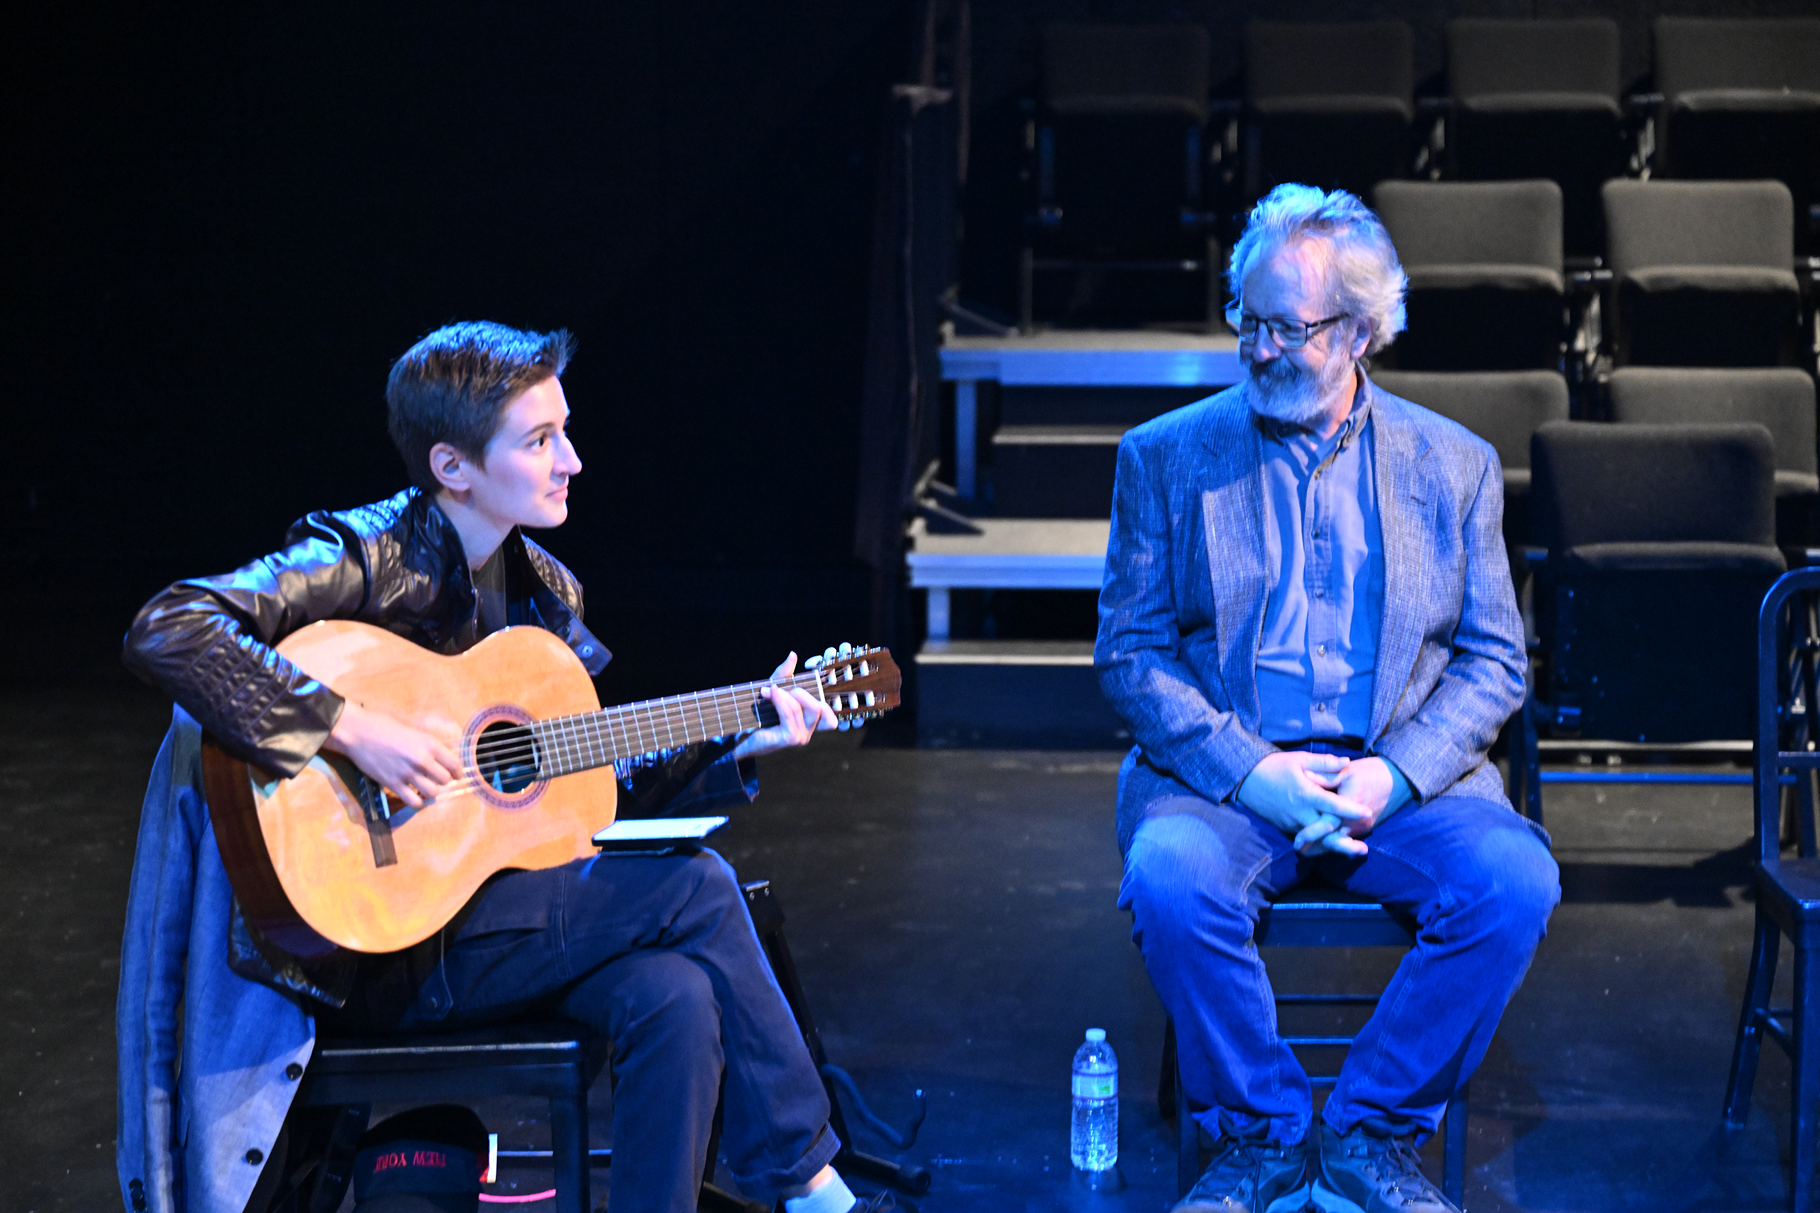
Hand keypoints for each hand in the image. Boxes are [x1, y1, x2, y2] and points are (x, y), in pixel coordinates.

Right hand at [323, 700, 462, 808]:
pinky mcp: (393, 784)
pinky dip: (417, 802)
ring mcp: (407, 774)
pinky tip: (415, 796)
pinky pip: (414, 802)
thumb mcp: (414, 730)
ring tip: (425, 787)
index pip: (454, 764)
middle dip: (443, 780)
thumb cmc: (385, 726)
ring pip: (432, 792)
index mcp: (429, 744)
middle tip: (436, 779)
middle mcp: (422, 760)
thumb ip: (428, 745)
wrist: (359, 733)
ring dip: (431, 791)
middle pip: (445, 780)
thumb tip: (442, 757)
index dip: (457, 771)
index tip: (456, 774)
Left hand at [731, 653, 840, 760]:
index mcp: (809, 725)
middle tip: (780, 689)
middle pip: (818, 708)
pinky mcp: (789, 738)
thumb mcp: (775, 692)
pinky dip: (779, 700)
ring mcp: (800, 738)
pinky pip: (788, 713)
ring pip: (800, 708)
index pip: (830, 720)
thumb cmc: (759, 717)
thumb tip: (793, 654)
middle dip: (799, 693)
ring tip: (767, 690)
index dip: (824, 705)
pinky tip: (768, 693)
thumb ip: (784, 674)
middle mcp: (808, 733)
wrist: (742, 737)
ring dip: (782, 695)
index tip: (800, 691)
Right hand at [1237, 750, 1371, 856]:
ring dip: (1334, 845)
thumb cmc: (1275, 766)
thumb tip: (1347, 762)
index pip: (1332, 804)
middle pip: (1325, 832)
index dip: (1350, 810)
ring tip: (1353, 851)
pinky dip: (1319, 842)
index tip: (1367, 813)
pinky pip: (1305, 838)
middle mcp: (1299, 812)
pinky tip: (1332, 844)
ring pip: (1316, 839)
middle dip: (1344, 842)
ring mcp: (1291, 823)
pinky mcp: (1285, 828)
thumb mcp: (1300, 759)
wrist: (1246, 779)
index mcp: (1305, 794)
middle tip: (1364, 849)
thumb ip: (1324, 762)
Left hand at [1289, 756, 1414, 855]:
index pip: (1328, 823)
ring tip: (1304, 849)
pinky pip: (1347, 839)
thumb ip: (1326, 775)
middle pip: (1333, 839)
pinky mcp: (1365, 829)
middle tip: (1297, 848)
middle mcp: (1358, 821)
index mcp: (1352, 804)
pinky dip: (1333, 841)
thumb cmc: (1370, 772)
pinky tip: (1319, 844)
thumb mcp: (1347, 771)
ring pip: (1340, 842)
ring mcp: (1363, 828)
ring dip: (1323, 845)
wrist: (1398, 779)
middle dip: (1315, 846)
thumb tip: (1305, 776)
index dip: (1311, 832)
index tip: (1297, 840)